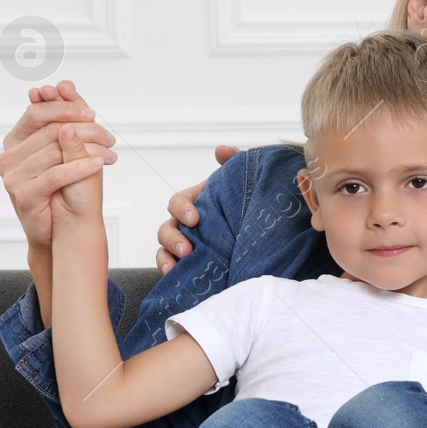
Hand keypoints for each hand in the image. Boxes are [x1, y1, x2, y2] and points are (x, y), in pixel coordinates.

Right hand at [0, 81, 115, 250]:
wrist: (64, 227)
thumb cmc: (67, 186)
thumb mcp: (68, 149)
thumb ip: (65, 119)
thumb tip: (65, 85)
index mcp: (14, 140)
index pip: (37, 112)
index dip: (65, 108)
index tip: (92, 114)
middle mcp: (7, 156)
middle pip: (48, 130)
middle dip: (83, 129)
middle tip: (108, 136)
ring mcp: (11, 176)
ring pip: (55, 151)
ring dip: (89, 149)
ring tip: (110, 153)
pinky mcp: (22, 194)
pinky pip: (56, 174)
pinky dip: (80, 166)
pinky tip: (100, 164)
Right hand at [156, 144, 237, 274]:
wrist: (262, 234)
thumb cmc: (245, 205)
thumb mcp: (241, 183)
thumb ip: (233, 163)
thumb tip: (222, 150)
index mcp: (195, 203)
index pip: (178, 202)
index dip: (182, 208)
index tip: (195, 218)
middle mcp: (186, 224)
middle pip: (167, 228)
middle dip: (173, 238)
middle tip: (187, 249)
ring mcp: (186, 244)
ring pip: (164, 250)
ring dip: (167, 258)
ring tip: (177, 267)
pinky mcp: (191, 264)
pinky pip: (172, 269)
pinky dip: (170, 272)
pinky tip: (176, 278)